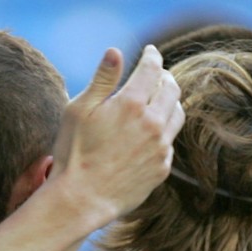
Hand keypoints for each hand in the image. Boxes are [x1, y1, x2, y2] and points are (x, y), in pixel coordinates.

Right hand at [50, 45, 184, 225]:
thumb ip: (102, 79)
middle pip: (171, 89)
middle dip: (164, 76)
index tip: (150, 52)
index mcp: (131, 103)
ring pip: (177, 114)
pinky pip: (170, 142)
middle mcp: (153, 123)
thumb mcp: (79, 110)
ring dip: (169, 102)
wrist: (82, 199)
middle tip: (157, 74)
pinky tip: (151, 133)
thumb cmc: (74, 153)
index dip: (151, 56)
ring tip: (158, 101)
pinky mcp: (162, 168)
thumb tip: (115, 51)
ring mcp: (160, 147)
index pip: (152, 68)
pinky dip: (164, 131)